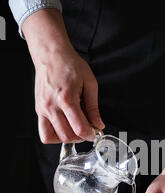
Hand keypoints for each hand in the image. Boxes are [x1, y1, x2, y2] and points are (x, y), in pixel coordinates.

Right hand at [23, 9, 104, 143]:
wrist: (51, 55)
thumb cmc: (69, 64)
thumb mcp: (89, 83)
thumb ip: (93, 107)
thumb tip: (98, 124)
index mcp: (66, 98)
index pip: (79, 128)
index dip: (90, 134)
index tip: (95, 132)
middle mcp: (51, 106)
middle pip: (67, 136)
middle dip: (80, 137)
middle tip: (87, 129)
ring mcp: (42, 109)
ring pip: (54, 137)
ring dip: (67, 138)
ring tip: (75, 129)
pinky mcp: (38, 110)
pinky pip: (44, 132)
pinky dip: (55, 136)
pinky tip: (64, 127)